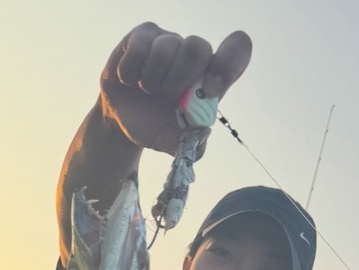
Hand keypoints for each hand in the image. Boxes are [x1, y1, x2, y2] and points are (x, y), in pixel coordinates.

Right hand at [99, 22, 251, 157]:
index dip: (227, 65)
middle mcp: (193, 54)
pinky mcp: (143, 35)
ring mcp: (168, 40)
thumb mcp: (173, 142)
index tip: (209, 91)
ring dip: (150, 80)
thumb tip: (203, 132)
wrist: (121, 118)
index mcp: (210, 76)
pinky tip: (130, 80)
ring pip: (165, 48)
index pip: (237, 51)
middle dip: (177, 80)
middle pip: (198, 48)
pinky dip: (130, 74)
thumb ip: (192, 145)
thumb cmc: (153, 124)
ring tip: (146, 90)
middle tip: (166, 95)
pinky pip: (138, 49)